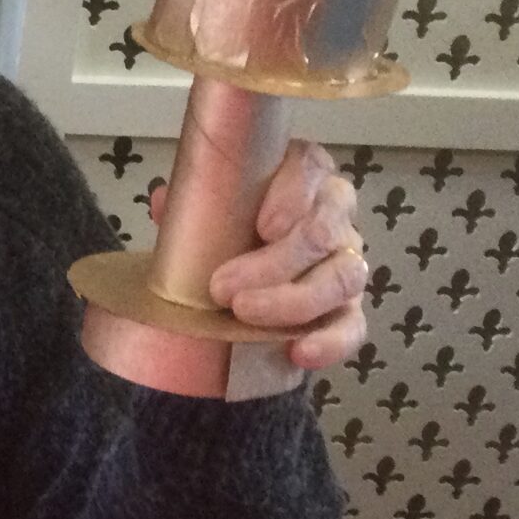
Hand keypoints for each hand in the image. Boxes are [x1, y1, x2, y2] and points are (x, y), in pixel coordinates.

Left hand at [149, 139, 366, 372]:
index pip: (312, 167)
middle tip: (222, 286)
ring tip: (245, 313)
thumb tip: (165, 201)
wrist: (234, 282)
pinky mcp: (348, 310)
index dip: (294, 193)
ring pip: (342, 277)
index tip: (263, 226)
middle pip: (323, 232)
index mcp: (301, 177)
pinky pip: (353, 326)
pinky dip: (330, 341)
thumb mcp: (202, 213)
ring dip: (293, 300)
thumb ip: (190, 204)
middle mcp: (333, 216)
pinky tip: (299, 351)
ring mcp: (345, 263)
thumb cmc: (223, 233)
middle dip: (273, 262)